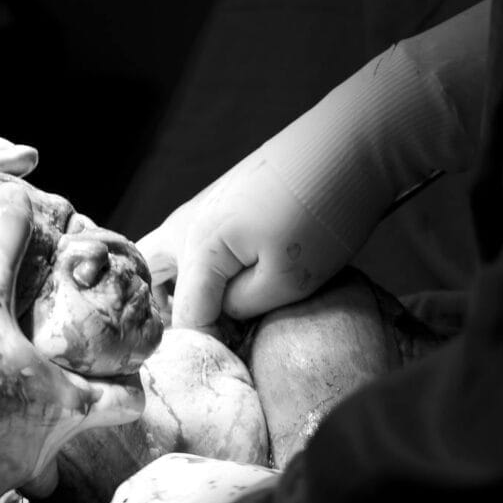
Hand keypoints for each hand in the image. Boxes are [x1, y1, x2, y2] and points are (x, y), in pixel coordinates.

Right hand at [0, 183, 145, 500]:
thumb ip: (3, 241)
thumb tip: (16, 195)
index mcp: (65, 405)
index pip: (127, 405)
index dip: (128, 384)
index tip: (116, 369)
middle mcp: (41, 451)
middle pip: (75, 438)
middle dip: (65, 412)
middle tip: (45, 380)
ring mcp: (0, 475)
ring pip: (26, 463)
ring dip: (18, 436)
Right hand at [137, 125, 368, 332]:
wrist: (352, 142)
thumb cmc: (323, 212)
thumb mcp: (288, 280)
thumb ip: (242, 307)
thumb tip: (223, 315)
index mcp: (196, 246)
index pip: (184, 318)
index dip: (207, 347)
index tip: (235, 360)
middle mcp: (185, 224)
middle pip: (150, 281)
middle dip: (168, 315)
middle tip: (208, 335)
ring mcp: (200, 206)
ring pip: (165, 259)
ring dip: (179, 289)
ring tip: (218, 313)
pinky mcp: (219, 199)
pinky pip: (189, 243)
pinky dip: (199, 269)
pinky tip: (235, 281)